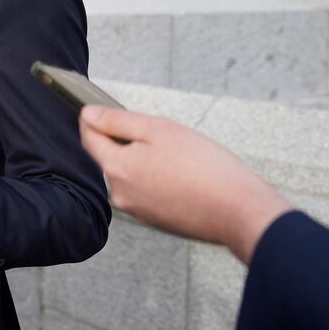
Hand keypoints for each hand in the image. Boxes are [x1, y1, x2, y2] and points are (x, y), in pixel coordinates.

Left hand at [79, 105, 291, 263]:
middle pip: (112, 157)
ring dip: (146, 161)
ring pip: (133, 174)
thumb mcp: (158, 129)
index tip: (98, 109)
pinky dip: (160, 179)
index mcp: (116, 169)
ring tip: (180, 156)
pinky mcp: (158, 221)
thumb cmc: (204, 168)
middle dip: (128, 141)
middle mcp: (121, 194)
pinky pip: (149, 191)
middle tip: (162, 134)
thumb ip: (117, 121)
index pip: (90, 139)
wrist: (240, 211)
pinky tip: (185, 175)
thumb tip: (88, 115)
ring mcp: (139, 211)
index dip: (92, 120)